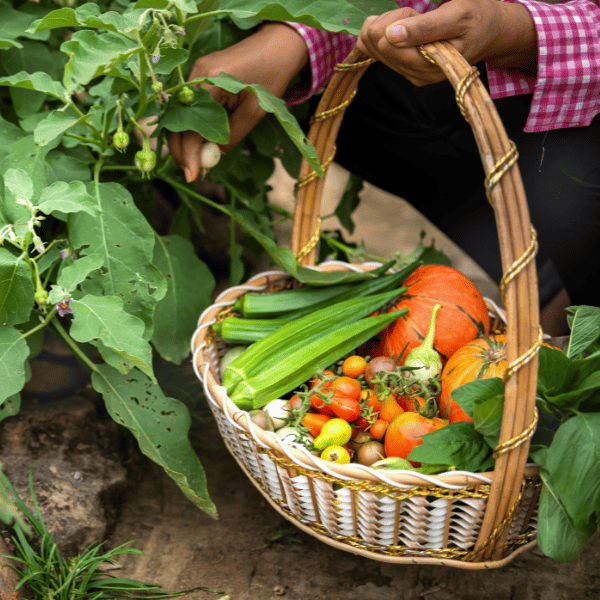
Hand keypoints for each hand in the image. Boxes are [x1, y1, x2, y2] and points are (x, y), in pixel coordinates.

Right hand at [168, 22, 308, 181]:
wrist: (276, 46)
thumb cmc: (271, 77)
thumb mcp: (254, 112)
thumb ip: (232, 136)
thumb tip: (213, 158)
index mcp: (209, 82)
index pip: (190, 127)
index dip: (189, 155)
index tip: (193, 177)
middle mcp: (195, 76)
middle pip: (177, 122)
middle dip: (181, 151)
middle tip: (192, 173)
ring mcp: (194, 74)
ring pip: (178, 115)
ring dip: (183, 140)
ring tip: (194, 162)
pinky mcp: (198, 76)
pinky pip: (187, 107)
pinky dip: (189, 127)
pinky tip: (197, 143)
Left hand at [356, 0, 536, 86]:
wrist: (488, 33)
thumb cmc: (475, 19)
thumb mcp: (456, 16)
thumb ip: (424, 27)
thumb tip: (391, 35)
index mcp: (428, 66)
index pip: (385, 43)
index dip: (397, 20)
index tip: (415, 14)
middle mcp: (415, 75)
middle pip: (375, 44)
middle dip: (391, 22)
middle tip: (415, 16)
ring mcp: (408, 74)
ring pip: (372, 47)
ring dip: (389, 26)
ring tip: (414, 22)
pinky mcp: (404, 69)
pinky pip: (376, 51)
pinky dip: (386, 33)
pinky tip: (405, 30)